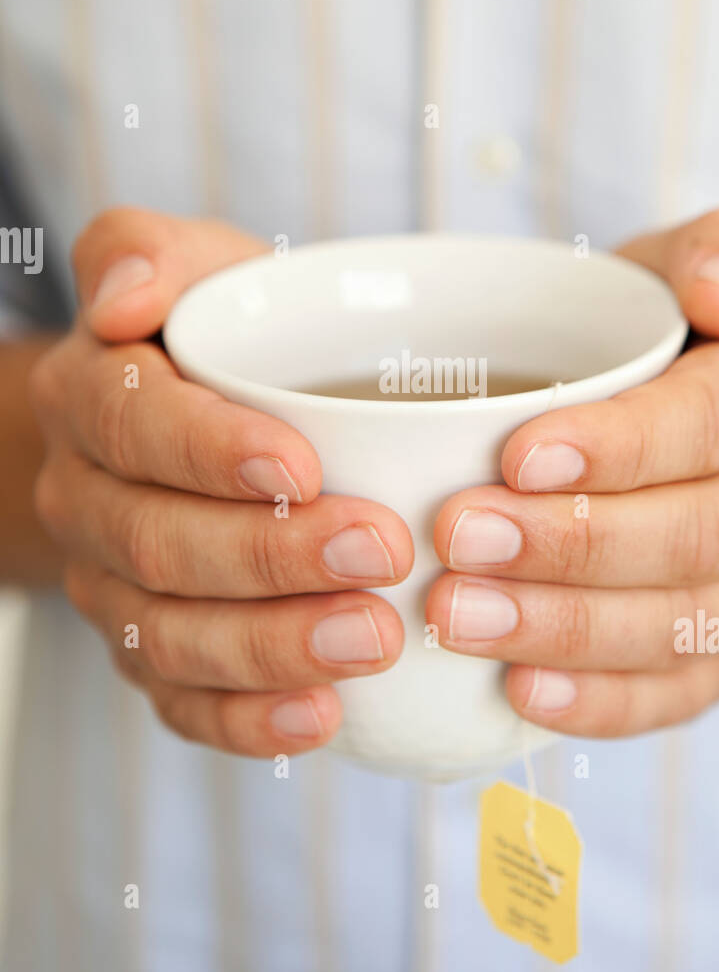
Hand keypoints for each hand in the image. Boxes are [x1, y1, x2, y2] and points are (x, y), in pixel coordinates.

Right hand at [30, 209, 411, 757]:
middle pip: (156, 541)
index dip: (209, 451)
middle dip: (269, 555)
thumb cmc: (223, 339)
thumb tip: (125, 294)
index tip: (303, 465)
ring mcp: (110, 585)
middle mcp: (85, 498)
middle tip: (379, 550)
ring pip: (168, 634)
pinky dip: (248, 720)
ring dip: (273, 644)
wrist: (197, 423)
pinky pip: (180, 703)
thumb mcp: (197, 270)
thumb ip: (149, 251)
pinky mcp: (150, 651)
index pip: (131, 423)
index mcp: (90, 395)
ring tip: (373, 637)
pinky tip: (322, 717)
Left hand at [427, 210, 718, 737]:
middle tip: (457, 539)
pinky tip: (519, 694)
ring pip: (681, 625)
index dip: (620, 446)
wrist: (693, 432)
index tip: (514, 455)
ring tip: (459, 616)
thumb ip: (712, 251)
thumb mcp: (674, 273)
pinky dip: (600, 703)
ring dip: (565, 627)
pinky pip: (678, 695)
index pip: (712, 421)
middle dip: (571, 545)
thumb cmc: (655, 343)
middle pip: (693, 535)